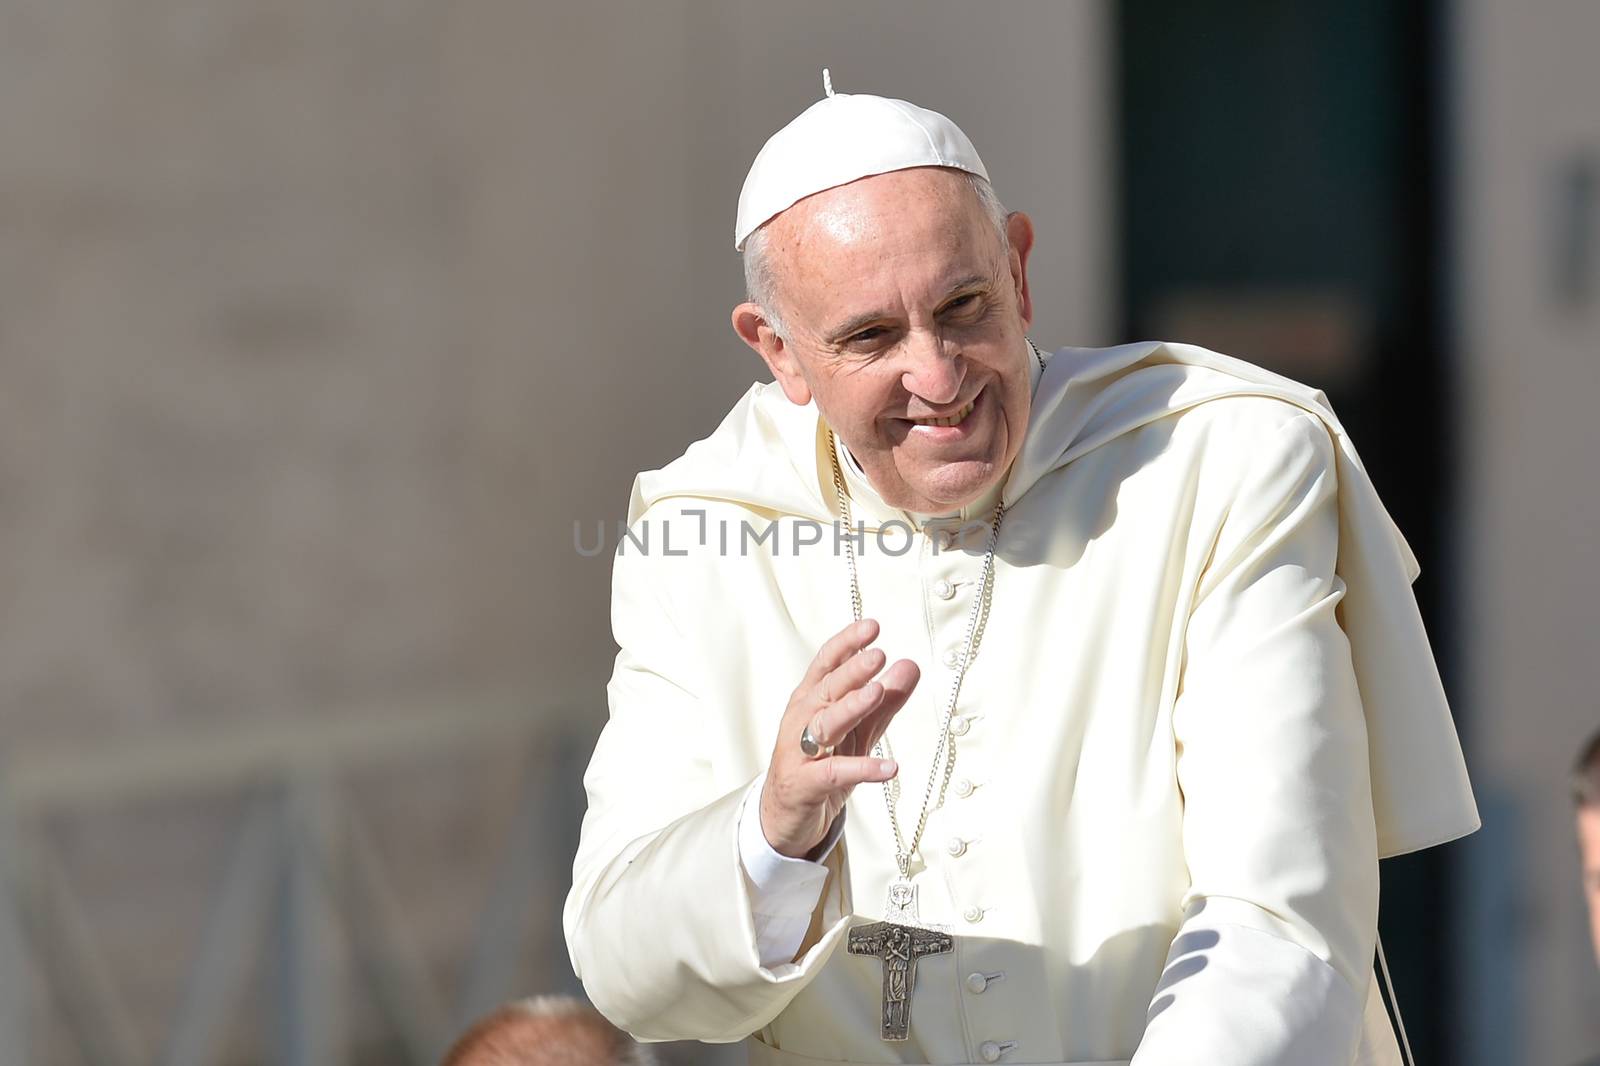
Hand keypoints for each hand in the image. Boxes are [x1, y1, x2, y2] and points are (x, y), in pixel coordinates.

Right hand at [759, 618, 919, 857]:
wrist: (785, 815)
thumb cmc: (819, 764)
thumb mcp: (856, 729)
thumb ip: (884, 700)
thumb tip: (909, 666)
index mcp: (810, 700)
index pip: (826, 664)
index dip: (847, 644)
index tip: (871, 626)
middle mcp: (801, 720)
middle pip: (826, 689)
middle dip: (852, 670)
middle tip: (878, 654)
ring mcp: (800, 752)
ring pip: (825, 724)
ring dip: (852, 707)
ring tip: (877, 693)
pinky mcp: (806, 784)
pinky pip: (836, 773)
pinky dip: (863, 768)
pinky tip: (890, 767)